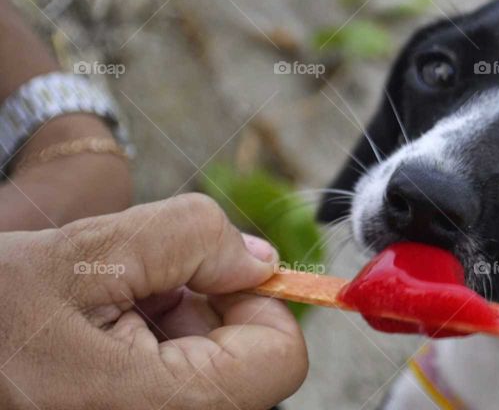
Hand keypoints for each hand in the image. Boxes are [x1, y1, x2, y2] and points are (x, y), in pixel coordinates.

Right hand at [0, 193, 307, 409]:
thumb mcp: (86, 249)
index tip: (208, 271)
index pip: (279, 359)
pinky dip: (151, 352)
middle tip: (134, 291)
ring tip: (104, 313)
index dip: (257, 301)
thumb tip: (260, 262)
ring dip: (174, 330)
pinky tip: (98, 336)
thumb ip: (190, 238)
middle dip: (205, 313)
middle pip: (246, 370)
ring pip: (209, 377)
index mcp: (154, 409)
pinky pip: (171, 389)